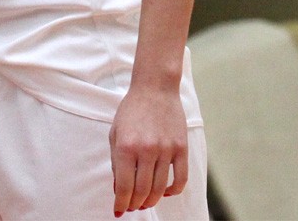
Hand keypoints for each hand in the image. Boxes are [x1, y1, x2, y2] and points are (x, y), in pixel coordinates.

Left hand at [110, 83, 188, 215]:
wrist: (155, 89)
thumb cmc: (131, 111)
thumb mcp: (115, 133)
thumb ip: (115, 161)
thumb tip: (119, 189)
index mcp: (125, 146)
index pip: (124, 186)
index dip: (121, 202)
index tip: (118, 211)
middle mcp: (146, 150)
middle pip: (142, 191)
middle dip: (134, 204)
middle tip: (131, 207)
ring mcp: (166, 150)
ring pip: (159, 188)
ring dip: (151, 200)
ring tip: (144, 203)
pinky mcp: (181, 149)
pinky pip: (180, 179)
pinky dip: (172, 191)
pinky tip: (164, 192)